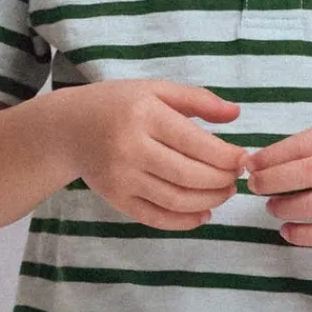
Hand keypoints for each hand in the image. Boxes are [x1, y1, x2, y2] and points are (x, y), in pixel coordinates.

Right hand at [61, 79, 245, 229]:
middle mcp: (131, 148)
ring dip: (209, 201)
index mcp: (144, 115)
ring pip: (176, 200)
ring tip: (224, 193)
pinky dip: (184, 222)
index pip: (196, 143)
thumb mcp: (155, 90)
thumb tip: (236, 113)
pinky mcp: (116, 199)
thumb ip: (197, 99)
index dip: (226, 156)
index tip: (244, 159)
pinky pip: (156, 218)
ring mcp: (122, 178)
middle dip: (221, 181)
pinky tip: (203, 214)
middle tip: (236, 178)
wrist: (68, 129)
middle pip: (189, 175)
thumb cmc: (117, 105)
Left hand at [245, 118, 311, 245]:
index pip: (303, 144)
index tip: (251, 164)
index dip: (272, 156)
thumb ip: (310, 148)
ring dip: (285, 207)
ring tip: (272, 207)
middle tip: (255, 186)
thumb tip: (260, 162)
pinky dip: (302, 235)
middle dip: (272, 180)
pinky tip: (287, 231)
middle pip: (306, 172)